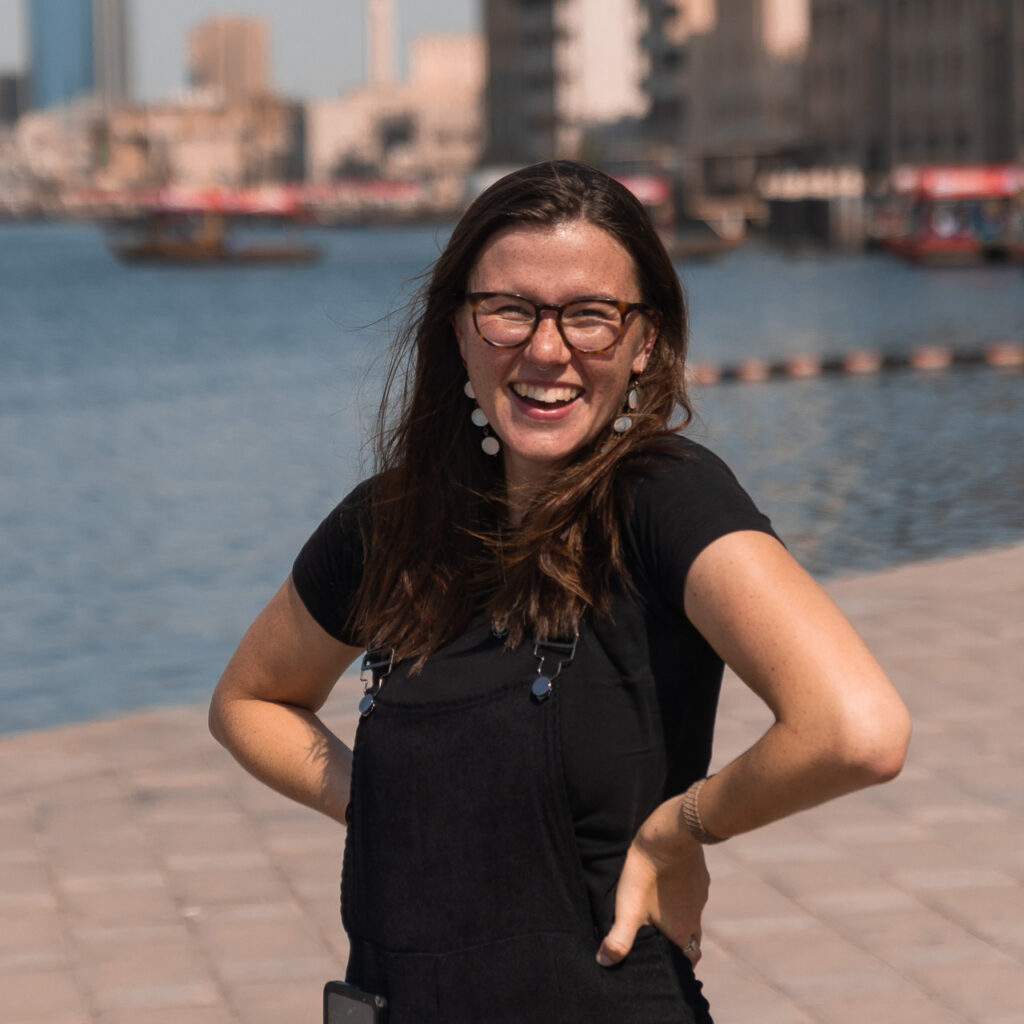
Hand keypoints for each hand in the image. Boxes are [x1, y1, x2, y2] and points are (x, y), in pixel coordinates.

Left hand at [596, 801, 709, 968]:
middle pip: (692, 939)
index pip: (690, 959)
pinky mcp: (700, 875)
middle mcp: (696, 916)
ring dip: (680, 917)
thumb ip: (618, 939)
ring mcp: (700, 895)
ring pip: (692, 914)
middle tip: (661, 940)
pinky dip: (682, 895)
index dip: (681, 966)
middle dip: (680, 944)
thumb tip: (605, 962)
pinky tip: (667, 884)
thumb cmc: (645, 874)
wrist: (668, 836)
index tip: (669, 965)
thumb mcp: (628, 909)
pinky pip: (693, 892)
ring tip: (660, 911)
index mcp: (681, 931)